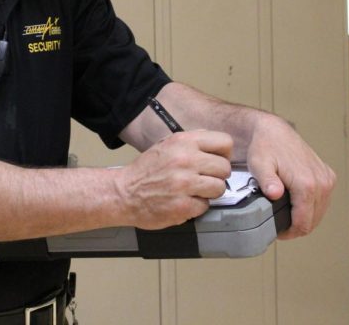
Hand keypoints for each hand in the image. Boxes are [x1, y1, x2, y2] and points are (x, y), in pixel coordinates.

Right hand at [116, 130, 232, 229]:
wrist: (123, 193)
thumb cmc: (146, 170)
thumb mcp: (167, 144)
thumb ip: (191, 142)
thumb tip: (215, 144)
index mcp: (183, 142)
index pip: (225, 142)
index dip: (223, 154)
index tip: (216, 161)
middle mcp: (186, 160)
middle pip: (224, 168)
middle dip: (216, 176)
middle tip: (203, 179)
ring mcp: (184, 184)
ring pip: (219, 188)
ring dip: (209, 193)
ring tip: (193, 192)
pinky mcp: (183, 206)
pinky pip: (206, 206)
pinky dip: (196, 207)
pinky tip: (184, 202)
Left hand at [245, 116, 335, 239]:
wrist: (273, 131)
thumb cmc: (265, 147)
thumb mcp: (259, 164)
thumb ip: (267, 181)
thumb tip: (275, 193)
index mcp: (307, 184)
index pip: (304, 223)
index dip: (290, 233)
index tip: (279, 233)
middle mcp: (321, 182)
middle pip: (313, 221)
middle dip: (297, 227)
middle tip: (280, 226)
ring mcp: (327, 179)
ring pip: (320, 212)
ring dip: (306, 217)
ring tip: (287, 216)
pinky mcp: (328, 176)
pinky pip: (323, 201)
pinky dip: (312, 207)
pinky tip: (297, 204)